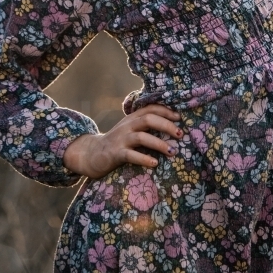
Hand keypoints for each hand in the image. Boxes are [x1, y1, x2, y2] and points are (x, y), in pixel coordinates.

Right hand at [63, 104, 181, 178]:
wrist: (93, 154)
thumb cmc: (118, 142)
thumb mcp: (130, 130)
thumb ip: (145, 126)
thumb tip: (172, 127)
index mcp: (132, 118)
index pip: (150, 108)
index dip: (166, 111)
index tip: (180, 117)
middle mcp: (127, 126)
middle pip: (148, 119)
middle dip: (166, 125)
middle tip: (180, 134)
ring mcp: (121, 139)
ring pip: (142, 137)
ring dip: (159, 144)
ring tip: (172, 151)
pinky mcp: (116, 153)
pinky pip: (131, 155)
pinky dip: (144, 159)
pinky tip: (155, 163)